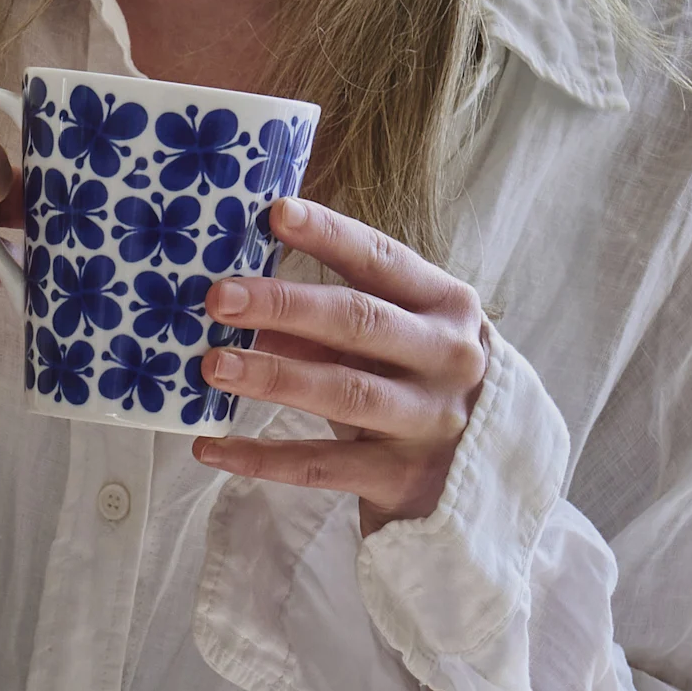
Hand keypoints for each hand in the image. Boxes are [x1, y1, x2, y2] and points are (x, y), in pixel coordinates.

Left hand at [192, 197, 487, 535]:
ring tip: (211, 366)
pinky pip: (318, 466)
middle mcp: (445, 357)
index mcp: (445, 307)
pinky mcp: (399, 477)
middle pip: (358, 322)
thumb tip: (244, 307)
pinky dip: (260, 458)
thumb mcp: (389, 348)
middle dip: (284, 306)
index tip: (276, 213)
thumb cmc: (419, 392)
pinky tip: (210, 447)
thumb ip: (328, 328)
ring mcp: (425, 420)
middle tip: (219, 297)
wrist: (481, 477)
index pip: (383, 261)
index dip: (330, 236)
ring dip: (271, 375)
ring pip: (341, 391)